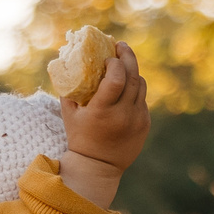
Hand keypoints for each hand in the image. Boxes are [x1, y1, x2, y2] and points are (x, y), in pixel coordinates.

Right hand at [61, 42, 147, 207]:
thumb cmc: (79, 137)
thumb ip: (69, 89)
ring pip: (141, 86)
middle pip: (133, 76)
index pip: (116, 78)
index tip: (108, 56)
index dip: (115, 63)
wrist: (98, 167)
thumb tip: (68, 63)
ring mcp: (137, 120)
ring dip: (133, 72)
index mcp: (103, 111)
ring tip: (124, 64)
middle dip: (128, 57)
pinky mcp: (145, 124)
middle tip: (121, 46)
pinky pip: (143, 100)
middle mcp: (123, 115)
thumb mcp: (69, 114)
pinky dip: (135, 90)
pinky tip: (127, 86)